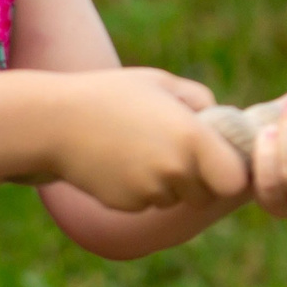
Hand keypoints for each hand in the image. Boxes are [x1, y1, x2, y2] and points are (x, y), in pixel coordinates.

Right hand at [53, 68, 248, 211]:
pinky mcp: (126, 204)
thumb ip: (199, 99)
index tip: (217, 160)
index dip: (230, 173)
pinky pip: (146, 202)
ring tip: (135, 150)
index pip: (235, 180)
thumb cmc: (107, 95)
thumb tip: (222, 121)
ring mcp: (150, 190)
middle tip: (170, 150)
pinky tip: (116, 162)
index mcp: (192, 138)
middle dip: (196, 178)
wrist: (51, 122)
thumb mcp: (157, 82)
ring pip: (175, 198)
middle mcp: (175, 169)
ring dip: (166, 183)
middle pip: (207, 194)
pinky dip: (137, 188)